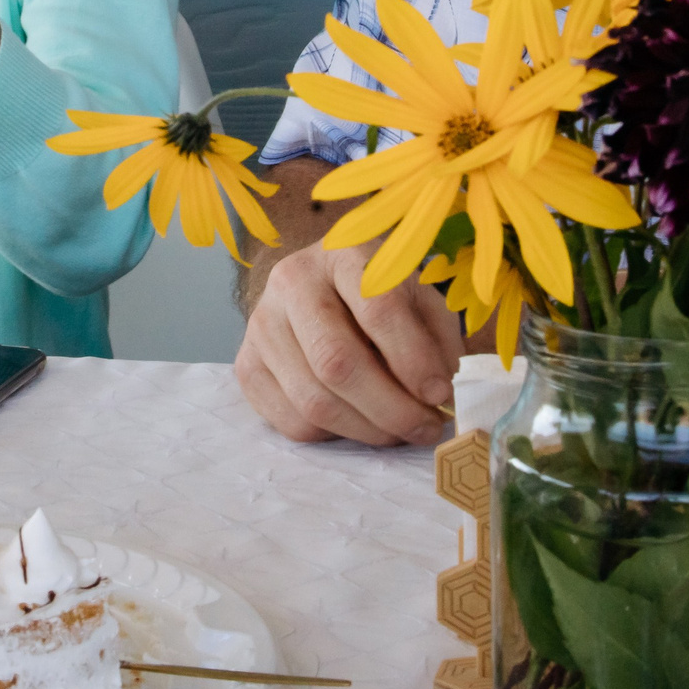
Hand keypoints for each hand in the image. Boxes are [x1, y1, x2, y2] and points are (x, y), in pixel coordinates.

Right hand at [235, 243, 461, 446]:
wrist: (321, 286)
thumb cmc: (380, 294)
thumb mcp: (419, 299)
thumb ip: (436, 340)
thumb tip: (436, 394)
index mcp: (343, 253)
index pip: (377, 308)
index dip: (412, 359)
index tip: (441, 394)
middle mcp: (291, 282)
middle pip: (336, 361)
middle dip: (390, 409)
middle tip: (425, 428)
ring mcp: (261, 324)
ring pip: (312, 400)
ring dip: (366, 430)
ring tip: (398, 431)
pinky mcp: (247, 365)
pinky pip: (290, 421)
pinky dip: (333, 435)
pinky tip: (357, 421)